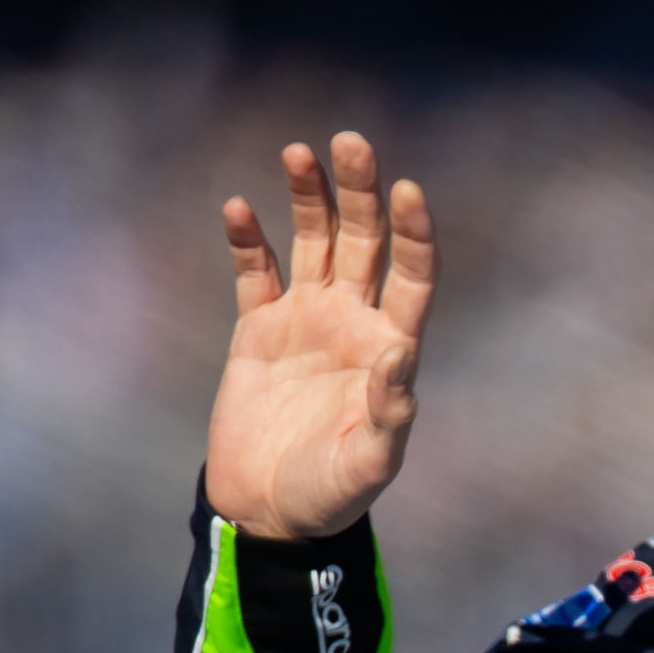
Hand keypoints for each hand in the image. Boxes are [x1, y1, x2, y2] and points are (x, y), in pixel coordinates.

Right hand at [203, 131, 438, 541]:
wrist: (268, 510)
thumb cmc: (328, 495)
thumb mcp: (367, 463)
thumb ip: (388, 412)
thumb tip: (401, 351)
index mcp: (388, 348)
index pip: (412, 275)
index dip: (414, 233)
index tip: (407, 190)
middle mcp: (352, 322)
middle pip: (363, 241)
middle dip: (361, 192)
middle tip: (352, 142)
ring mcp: (305, 320)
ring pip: (313, 241)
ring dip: (310, 196)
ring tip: (299, 153)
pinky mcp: (258, 328)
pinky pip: (256, 271)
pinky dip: (248, 239)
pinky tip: (240, 208)